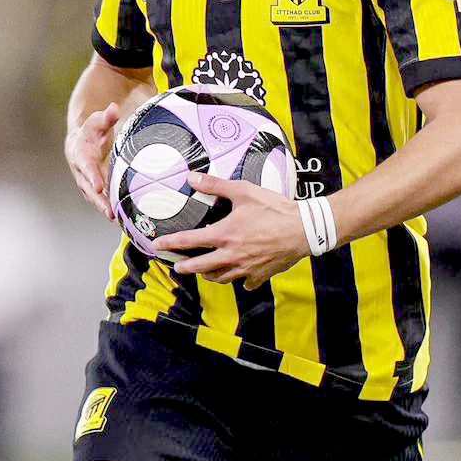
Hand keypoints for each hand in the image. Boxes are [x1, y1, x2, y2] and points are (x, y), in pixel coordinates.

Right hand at [65, 105, 118, 219]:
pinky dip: (110, 208)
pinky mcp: (96, 189)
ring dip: (104, 209)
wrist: (80, 143)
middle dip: (99, 201)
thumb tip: (114, 109)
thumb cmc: (91, 131)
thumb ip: (106, 117)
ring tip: (117, 219)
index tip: (99, 186)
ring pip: (95, 199)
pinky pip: (102, 201)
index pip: (86, 167)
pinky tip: (122, 218)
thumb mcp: (97, 121)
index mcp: (81, 155)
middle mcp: (82, 173)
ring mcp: (88, 183)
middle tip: (110, 212)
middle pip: (89, 189)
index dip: (92, 177)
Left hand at [167, 173, 308, 290]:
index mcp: (224, 234)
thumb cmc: (274, 209)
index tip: (157, 246)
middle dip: (185, 267)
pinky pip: (246, 282)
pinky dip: (241, 280)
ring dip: (209, 275)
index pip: (189, 241)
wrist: (303, 229)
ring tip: (205, 271)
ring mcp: (246, 268)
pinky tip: (241, 276)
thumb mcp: (244, 191)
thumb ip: (216, 185)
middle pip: (200, 267)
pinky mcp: (260, 275)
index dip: (170, 243)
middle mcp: (231, 255)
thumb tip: (192, 178)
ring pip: (221, 278)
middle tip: (177, 266)